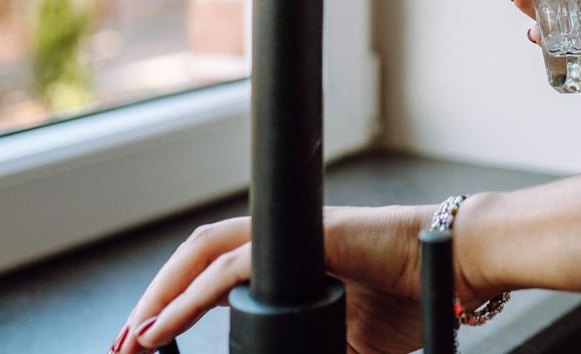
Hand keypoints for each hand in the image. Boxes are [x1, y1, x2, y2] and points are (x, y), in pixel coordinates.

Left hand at [113, 206, 478, 353]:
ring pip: (204, 254)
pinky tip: (163, 326)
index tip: (146, 345)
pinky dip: (190, 299)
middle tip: (123, 346)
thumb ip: (306, 348)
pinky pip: (231, 268)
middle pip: (196, 258)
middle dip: (153, 301)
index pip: (213, 274)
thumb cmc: (413, 296)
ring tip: (133, 338)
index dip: (174, 305)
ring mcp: (292, 237)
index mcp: (287, 262)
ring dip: (160, 296)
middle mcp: (282, 243)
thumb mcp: (347, 340)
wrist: (456, 268)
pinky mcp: (304, 239)